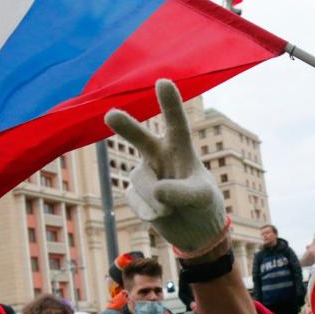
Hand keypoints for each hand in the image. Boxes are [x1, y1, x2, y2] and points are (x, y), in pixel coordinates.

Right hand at [105, 80, 226, 254]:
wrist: (195, 231)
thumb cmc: (204, 205)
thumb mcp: (201, 198)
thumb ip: (182, 193)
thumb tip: (157, 191)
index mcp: (181, 149)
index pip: (176, 123)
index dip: (170, 103)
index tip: (162, 82)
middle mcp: (159, 155)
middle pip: (140, 137)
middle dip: (126, 127)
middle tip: (111, 115)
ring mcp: (145, 173)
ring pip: (141, 180)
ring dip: (157, 199)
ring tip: (171, 209)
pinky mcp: (135, 193)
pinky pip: (134, 199)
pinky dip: (148, 211)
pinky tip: (160, 216)